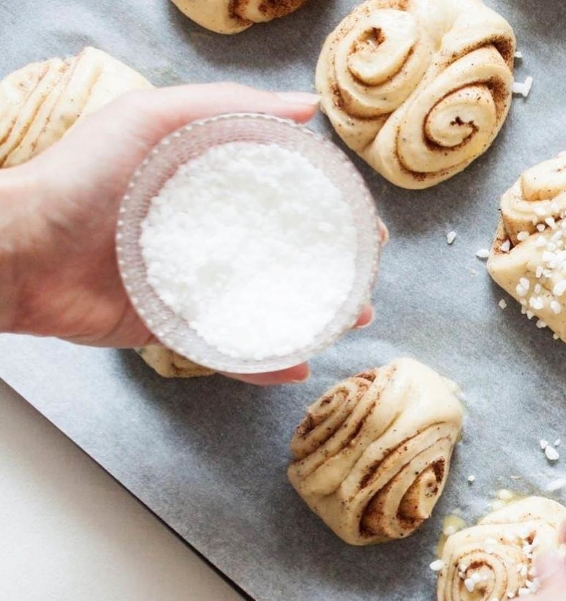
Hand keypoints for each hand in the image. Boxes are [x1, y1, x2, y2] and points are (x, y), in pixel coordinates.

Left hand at [0, 83, 375, 385]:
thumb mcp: (154, 120)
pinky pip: (227, 349)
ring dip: (315, 317)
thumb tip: (307, 107)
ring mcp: (190, 284)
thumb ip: (229, 107)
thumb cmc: (79, 177)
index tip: (366, 225)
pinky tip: (297, 364)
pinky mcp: (170, 328)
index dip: (329, 212)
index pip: (282, 199)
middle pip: (286, 256)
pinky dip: (264, 362)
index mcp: (204, 185)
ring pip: (268, 305)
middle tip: (366, 282)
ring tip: (349, 320)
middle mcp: (203, 235)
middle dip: (335, 272)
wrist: (19, 252)